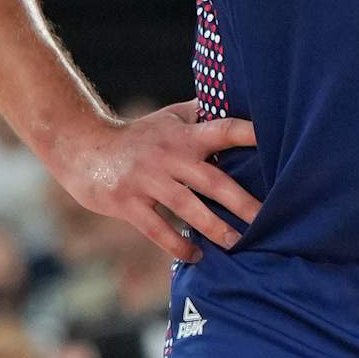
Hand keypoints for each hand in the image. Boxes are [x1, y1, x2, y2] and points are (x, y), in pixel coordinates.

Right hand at [50, 101, 259, 263]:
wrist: (82, 147)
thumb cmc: (139, 136)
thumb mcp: (170, 118)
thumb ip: (203, 114)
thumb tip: (238, 100)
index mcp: (185, 136)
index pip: (224, 130)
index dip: (249, 133)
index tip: (276, 142)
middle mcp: (169, 156)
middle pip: (213, 180)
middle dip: (242, 202)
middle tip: (267, 220)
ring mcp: (147, 180)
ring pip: (187, 207)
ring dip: (214, 228)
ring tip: (237, 243)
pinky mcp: (127, 202)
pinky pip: (157, 229)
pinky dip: (177, 245)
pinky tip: (195, 257)